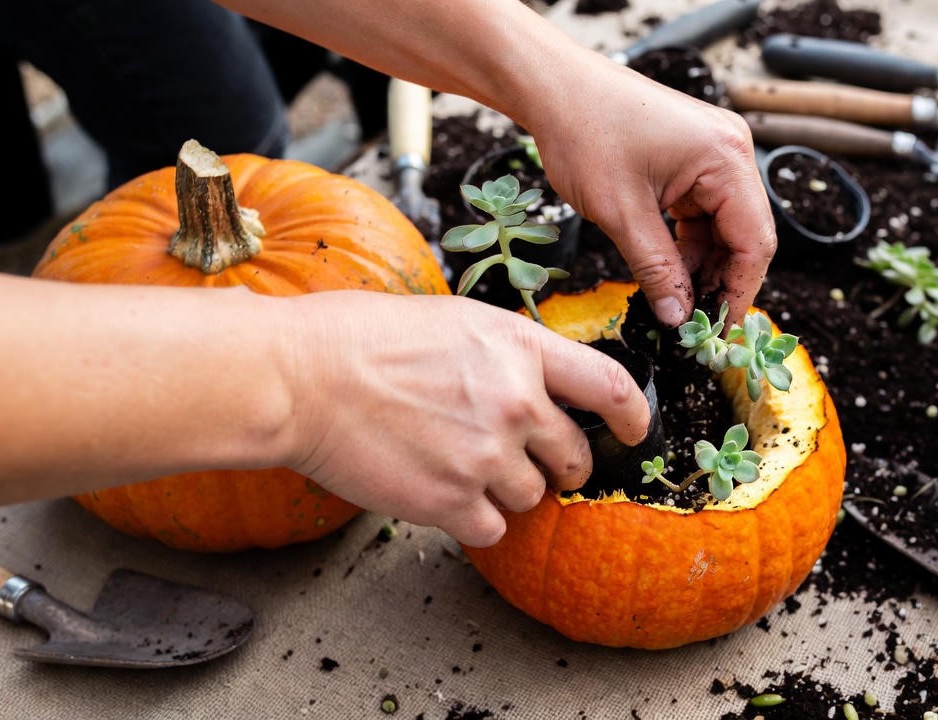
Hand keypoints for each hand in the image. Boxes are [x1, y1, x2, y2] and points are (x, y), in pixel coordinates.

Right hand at [278, 291, 649, 546]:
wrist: (303, 377)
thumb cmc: (363, 339)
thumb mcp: (456, 322)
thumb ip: (509, 356)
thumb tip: (538, 387)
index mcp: (520, 348)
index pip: (610, 386)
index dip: (633, 416)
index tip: (634, 431)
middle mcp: (516, 402)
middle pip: (574, 455)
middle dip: (560, 464)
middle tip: (523, 459)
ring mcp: (487, 455)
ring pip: (533, 496)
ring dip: (505, 489)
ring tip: (456, 463)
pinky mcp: (454, 501)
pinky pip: (494, 529)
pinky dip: (473, 518)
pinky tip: (440, 491)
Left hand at [527, 59, 776, 328]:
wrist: (555, 87)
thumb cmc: (583, 132)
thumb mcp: (620, 213)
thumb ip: (656, 270)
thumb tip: (677, 318)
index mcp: (726, 158)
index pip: (754, 242)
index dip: (738, 292)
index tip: (716, 332)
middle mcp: (731, 151)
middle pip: (745, 236)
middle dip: (720, 282)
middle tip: (694, 326)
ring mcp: (715, 154)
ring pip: (724, 229)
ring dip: (702, 268)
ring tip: (676, 306)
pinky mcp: (694, 161)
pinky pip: (704, 215)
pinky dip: (688, 247)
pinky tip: (670, 275)